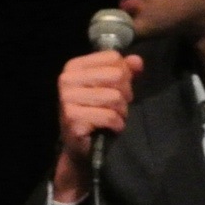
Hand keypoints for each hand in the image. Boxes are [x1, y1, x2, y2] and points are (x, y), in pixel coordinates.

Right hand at [50, 49, 144, 203]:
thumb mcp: (110, 88)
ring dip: (121, 111)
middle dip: (125, 94)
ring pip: (114, 97)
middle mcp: (66, 80)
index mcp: (74, 67)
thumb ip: (124, 71)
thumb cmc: (96, 114)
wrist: (80, 147)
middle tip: (117, 107)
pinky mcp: (72, 118)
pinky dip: (117, 124)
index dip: (124, 74)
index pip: (112, 58)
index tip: (118, 89)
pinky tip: (110, 128)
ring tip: (113, 118)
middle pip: (116, 75)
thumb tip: (138, 62)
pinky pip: (109, 116)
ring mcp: (67, 99)